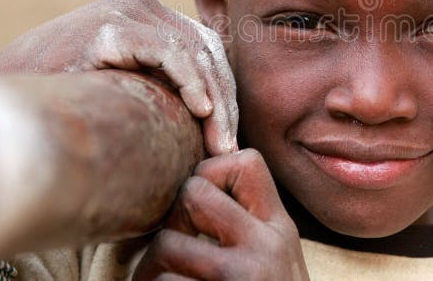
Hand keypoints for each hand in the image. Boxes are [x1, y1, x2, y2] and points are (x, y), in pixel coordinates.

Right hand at [0, 0, 237, 155]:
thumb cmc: (65, 104)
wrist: (5, 109)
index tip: (229, 135)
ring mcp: (125, 11)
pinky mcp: (110, 28)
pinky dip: (191, 81)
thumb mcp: (125, 84)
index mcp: (145, 14)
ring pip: (194, 51)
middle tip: (230, 146)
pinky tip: (200, 111)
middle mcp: (138, 4)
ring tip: (220, 143)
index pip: (204, 47)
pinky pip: (168, 53)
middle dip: (224, 99)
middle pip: (205, 48)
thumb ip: (160, 81)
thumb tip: (211, 112)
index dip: (223, 90)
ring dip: (214, 100)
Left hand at [132, 149, 309, 280]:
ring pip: (166, 243)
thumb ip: (250, 223)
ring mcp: (240, 277)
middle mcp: (265, 247)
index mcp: (280, 229)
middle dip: (173, 218)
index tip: (202, 208)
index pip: (245, 163)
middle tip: (174, 247)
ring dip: (152, 268)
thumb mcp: (278, 258)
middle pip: (193, 192)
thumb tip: (202, 172)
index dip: (212, 173)